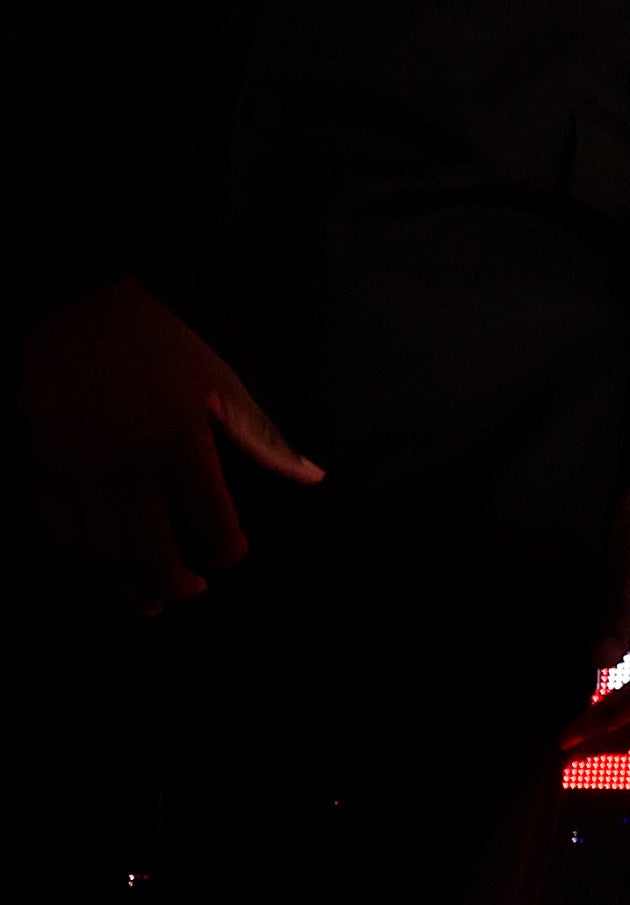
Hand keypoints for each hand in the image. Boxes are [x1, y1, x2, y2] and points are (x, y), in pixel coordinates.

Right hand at [15, 276, 320, 613]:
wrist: (80, 314)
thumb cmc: (163, 348)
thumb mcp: (223, 387)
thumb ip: (263, 440)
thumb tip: (313, 478)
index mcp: (184, 451)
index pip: (212, 526)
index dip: (225, 553)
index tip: (228, 556)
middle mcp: (132, 472)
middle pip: (153, 555)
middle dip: (174, 584)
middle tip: (187, 591)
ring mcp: (82, 476)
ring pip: (102, 554)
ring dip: (124, 579)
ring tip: (145, 590)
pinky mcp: (42, 470)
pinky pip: (56, 532)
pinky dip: (78, 554)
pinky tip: (98, 557)